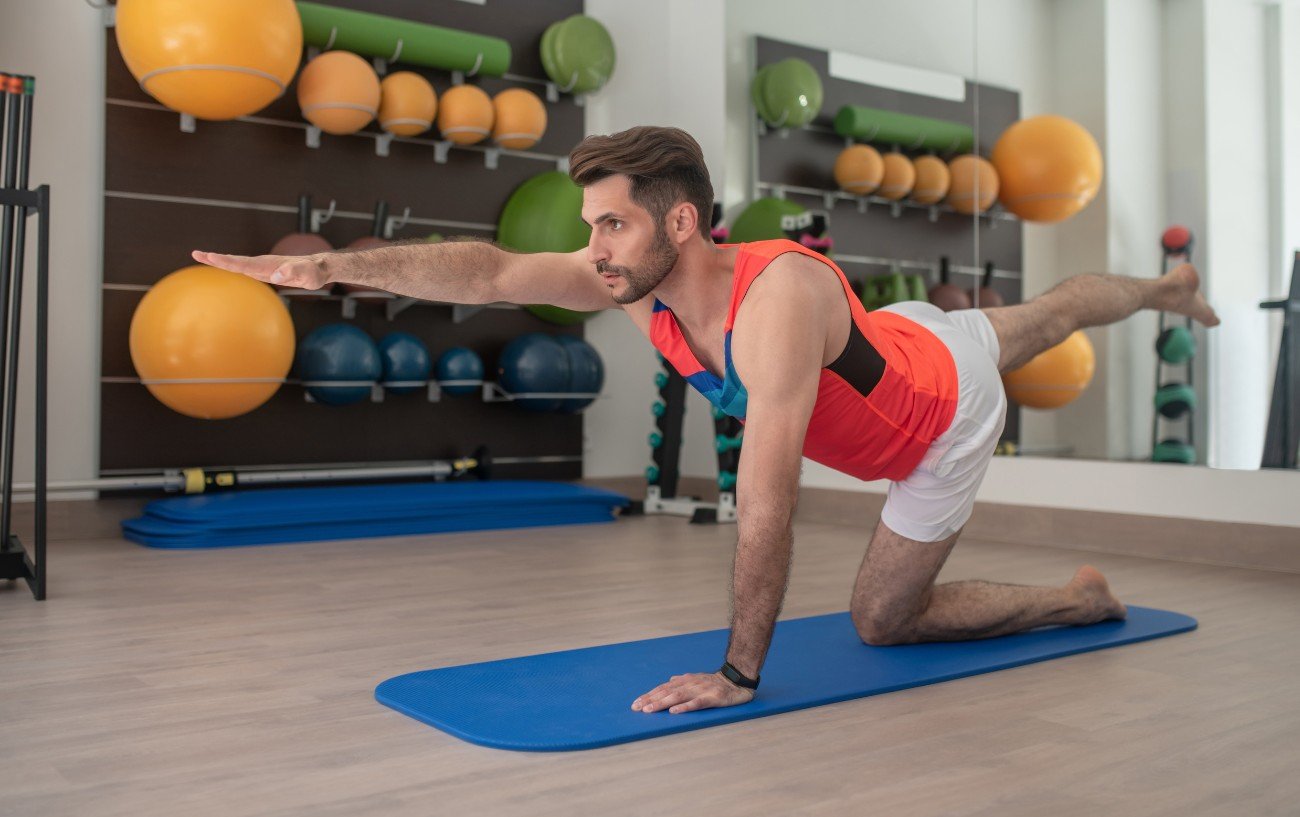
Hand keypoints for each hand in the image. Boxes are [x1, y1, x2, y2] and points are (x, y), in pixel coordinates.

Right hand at [191, 250, 331, 290]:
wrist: (319, 267)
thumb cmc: (315, 273)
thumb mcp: (309, 275)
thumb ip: (296, 272)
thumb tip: (277, 274)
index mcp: (269, 266)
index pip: (243, 264)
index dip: (226, 261)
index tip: (210, 256)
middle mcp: (264, 263)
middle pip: (235, 261)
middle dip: (215, 258)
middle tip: (195, 253)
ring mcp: (263, 266)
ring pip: (238, 263)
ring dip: (220, 260)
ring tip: (202, 256)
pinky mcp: (265, 270)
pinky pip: (244, 267)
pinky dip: (231, 265)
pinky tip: (223, 265)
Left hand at [631, 671, 754, 714]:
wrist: (737, 680)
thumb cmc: (715, 683)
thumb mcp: (697, 679)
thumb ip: (682, 681)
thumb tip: (669, 681)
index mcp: (685, 681)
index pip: (663, 688)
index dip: (649, 696)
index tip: (636, 704)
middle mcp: (690, 684)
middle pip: (667, 692)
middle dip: (650, 700)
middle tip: (636, 708)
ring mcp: (701, 690)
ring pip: (678, 697)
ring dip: (662, 703)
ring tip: (650, 710)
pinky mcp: (712, 697)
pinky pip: (697, 703)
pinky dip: (685, 707)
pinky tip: (674, 712)